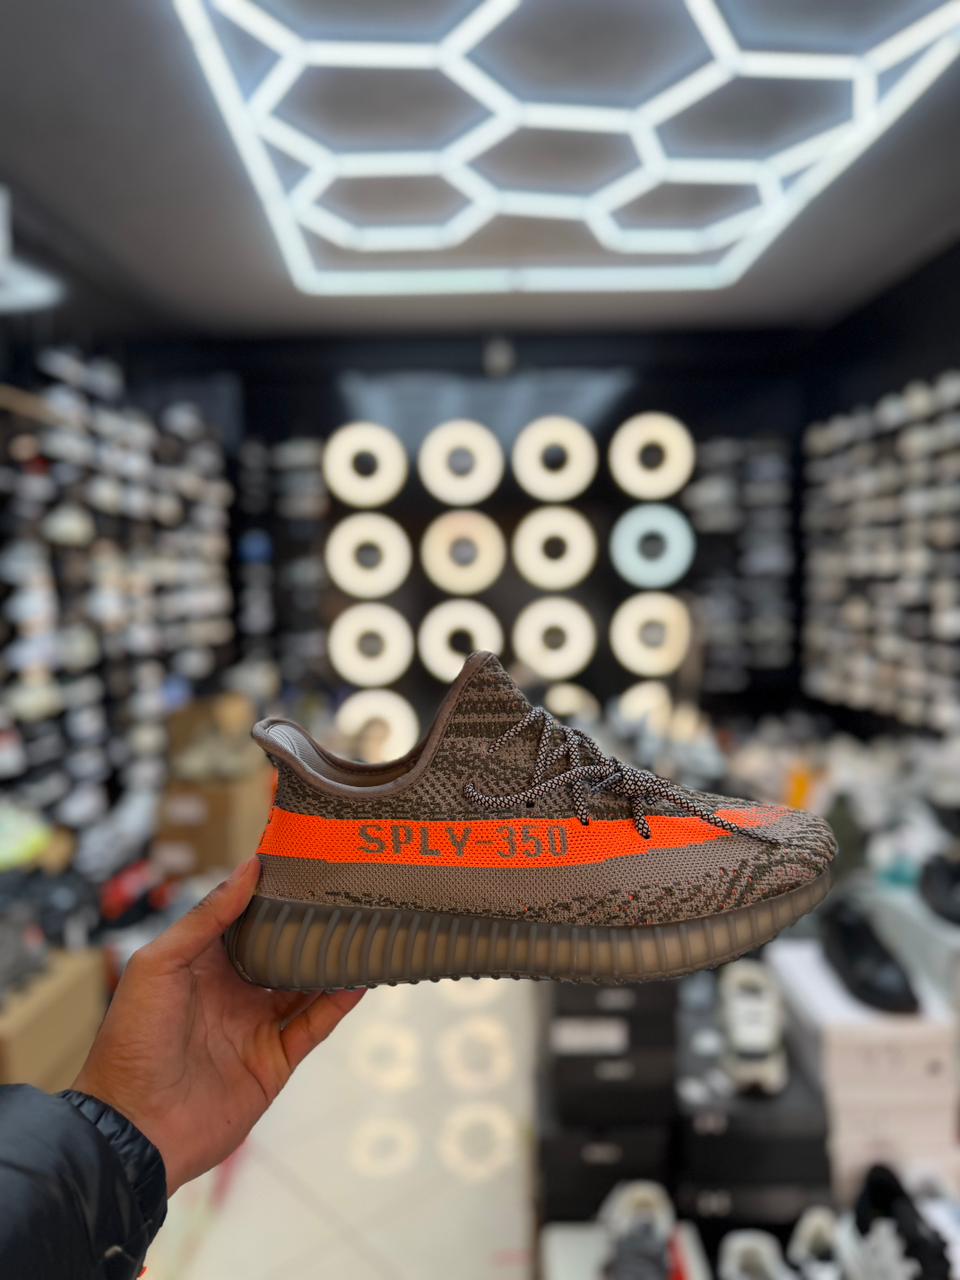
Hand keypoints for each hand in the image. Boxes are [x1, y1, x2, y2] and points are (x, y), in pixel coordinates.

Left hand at [72, 857, 363, 1194]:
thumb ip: (207, 917)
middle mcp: (233, 992)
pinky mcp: (275, 1062)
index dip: (273, 894)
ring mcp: (256, 1027)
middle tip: (348, 892)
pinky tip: (360, 979)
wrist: (134, 1130)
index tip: (306, 862)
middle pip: (282, 951)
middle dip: (311, 925)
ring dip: (332, 962)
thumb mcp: (159, 964)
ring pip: (305, 986)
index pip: (246, 919)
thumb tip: (250, 868)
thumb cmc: (132, 1041)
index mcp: (202, 964)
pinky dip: (338, 1003)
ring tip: (365, 929)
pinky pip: (313, 1026)